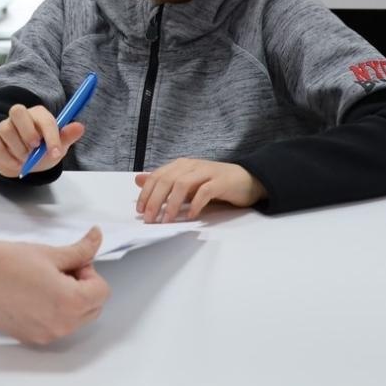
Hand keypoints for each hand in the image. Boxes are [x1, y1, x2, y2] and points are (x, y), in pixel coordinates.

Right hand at [0, 104, 85, 177]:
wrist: (22, 166)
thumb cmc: (41, 152)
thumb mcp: (57, 147)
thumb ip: (66, 136)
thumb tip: (80, 126)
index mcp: (38, 115)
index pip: (44, 118)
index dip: (50, 136)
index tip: (55, 153)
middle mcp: (19, 117)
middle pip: (16, 110)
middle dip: (27, 132)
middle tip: (35, 148)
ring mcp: (3, 127)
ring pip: (6, 129)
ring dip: (18, 150)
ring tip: (26, 160)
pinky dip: (7, 159)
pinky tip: (16, 164)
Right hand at [0, 231, 108, 344]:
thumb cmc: (8, 263)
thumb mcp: (52, 253)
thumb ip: (81, 250)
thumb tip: (96, 238)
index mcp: (71, 302)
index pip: (102, 291)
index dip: (89, 273)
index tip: (72, 264)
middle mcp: (61, 325)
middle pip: (92, 309)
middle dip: (83, 289)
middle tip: (60, 271)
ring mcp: (45, 334)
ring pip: (74, 320)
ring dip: (68, 302)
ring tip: (44, 283)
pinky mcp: (30, 337)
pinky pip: (53, 327)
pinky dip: (51, 313)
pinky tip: (32, 295)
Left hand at [134, 158, 263, 222]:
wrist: (247, 180)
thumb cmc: (214, 183)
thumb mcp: (186, 182)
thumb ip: (164, 182)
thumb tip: (138, 180)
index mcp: (181, 165)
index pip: (157, 176)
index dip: (146, 193)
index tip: (140, 210)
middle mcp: (191, 166)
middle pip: (167, 180)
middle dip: (155, 200)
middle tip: (150, 219)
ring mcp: (206, 172)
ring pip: (182, 184)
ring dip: (172, 204)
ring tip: (167, 220)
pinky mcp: (220, 182)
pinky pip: (205, 192)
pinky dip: (195, 204)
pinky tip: (190, 216)